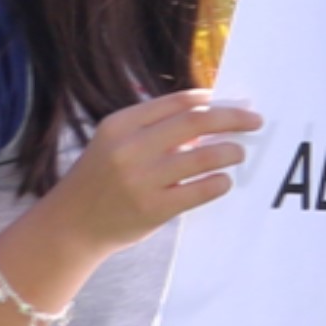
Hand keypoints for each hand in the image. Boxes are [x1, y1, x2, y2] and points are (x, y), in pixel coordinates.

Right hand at [47, 85, 259, 252]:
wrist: (70, 225)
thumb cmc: (101, 179)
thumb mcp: (115, 143)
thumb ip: (153, 128)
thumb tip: (209, 112)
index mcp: (119, 124)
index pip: (177, 102)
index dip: (211, 100)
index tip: (233, 102)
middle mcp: (129, 148)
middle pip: (197, 122)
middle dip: (233, 118)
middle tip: (255, 121)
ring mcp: (141, 179)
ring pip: (206, 155)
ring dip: (231, 151)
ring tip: (239, 153)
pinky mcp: (154, 208)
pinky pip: (202, 190)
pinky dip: (221, 182)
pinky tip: (223, 180)